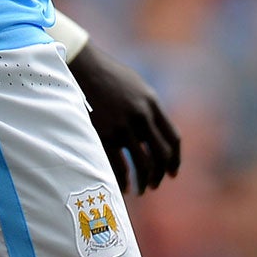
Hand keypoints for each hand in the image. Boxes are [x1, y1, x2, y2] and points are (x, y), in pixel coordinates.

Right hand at [70, 42, 180, 193]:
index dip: (175, 160)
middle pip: (160, 156)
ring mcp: (123, 127)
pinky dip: (124, 181)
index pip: (173, 139)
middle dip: (159, 175)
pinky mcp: (105, 135)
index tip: (172, 173)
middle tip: (153, 185)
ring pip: (143, 165)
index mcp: (152, 103)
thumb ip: (148, 108)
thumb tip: (153, 134)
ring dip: (143, 182)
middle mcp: (142, 116)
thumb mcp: (136, 86)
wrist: (82, 67)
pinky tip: (124, 187)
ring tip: (140, 190)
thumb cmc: (108, 76)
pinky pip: (119, 167)